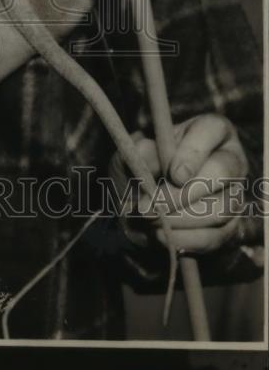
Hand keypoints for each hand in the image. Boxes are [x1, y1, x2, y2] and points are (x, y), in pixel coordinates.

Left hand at [110, 114, 250, 254]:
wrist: (145, 198)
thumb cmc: (145, 163)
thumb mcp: (136, 150)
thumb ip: (141, 150)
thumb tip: (147, 155)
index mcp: (210, 130)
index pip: (211, 130)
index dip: (193, 153)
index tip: (173, 174)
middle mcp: (230, 158)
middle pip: (221, 173)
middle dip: (184, 194)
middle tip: (151, 206)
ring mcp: (234, 192)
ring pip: (221, 209)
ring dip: (182, 219)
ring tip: (150, 220)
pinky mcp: (231, 224)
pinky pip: (217, 237)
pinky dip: (187, 240)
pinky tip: (162, 235)